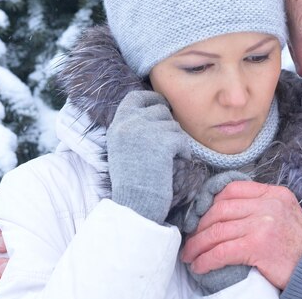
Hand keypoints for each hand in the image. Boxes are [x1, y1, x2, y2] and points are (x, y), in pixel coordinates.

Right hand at [107, 90, 190, 223]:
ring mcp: (146, 132)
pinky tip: (174, 164)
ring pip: (174, 125)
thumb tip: (159, 107)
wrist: (135, 204)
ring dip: (176, 141)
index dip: (152, 99)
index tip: (161, 105)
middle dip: (167, 125)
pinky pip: (182, 140)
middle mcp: (129, 124)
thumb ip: (134, 126)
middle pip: (160, 109)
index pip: (136, 97)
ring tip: (164, 160)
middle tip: (164, 147)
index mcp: (118, 124)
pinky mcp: (163, 143)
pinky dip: (183, 153)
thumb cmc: (133, 179)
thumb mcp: (124, 146)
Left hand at [180, 181, 301, 289]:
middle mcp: (269, 205)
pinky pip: (221, 251)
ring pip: (217, 230)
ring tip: (190, 256)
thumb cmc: (299, 247)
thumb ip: (262, 206)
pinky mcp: (257, 246)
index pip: (233, 189)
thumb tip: (226, 211)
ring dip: (198, 245)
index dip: (211, 202)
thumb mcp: (285, 214)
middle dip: (199, 226)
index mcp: (275, 194)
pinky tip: (200, 266)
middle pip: (220, 209)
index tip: (201, 217)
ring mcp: (263, 224)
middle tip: (191, 240)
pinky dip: (206, 259)